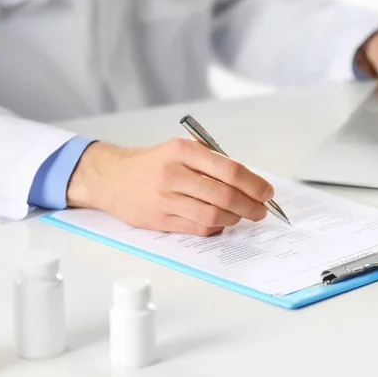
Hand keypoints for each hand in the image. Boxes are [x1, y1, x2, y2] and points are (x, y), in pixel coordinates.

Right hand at [66, 138, 273, 235]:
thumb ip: (211, 161)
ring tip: (243, 216)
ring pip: (213, 215)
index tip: (266, 192)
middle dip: (251, 205)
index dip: (253, 183)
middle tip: (261, 210)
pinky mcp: (159, 220)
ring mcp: (165, 199)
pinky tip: (221, 222)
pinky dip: (216, 227)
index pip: (229, 169)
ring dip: (235, 218)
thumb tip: (249, 181)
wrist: (111, 177)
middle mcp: (173, 173)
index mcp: (182, 151)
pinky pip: (197, 227)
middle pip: (224, 195)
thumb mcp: (179, 149)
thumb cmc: (152, 163)